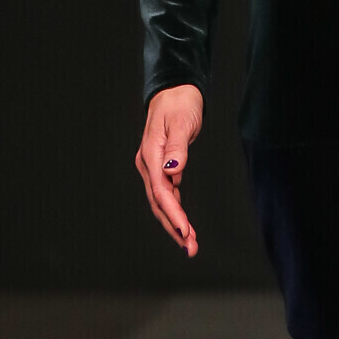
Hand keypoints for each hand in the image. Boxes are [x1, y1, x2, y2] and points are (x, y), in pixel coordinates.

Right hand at [136, 85, 203, 256]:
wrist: (176, 90)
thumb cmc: (179, 102)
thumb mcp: (181, 121)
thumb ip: (177, 146)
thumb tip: (173, 170)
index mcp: (150, 154)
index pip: (160, 190)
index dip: (173, 213)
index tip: (185, 230)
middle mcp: (149, 163)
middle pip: (159, 203)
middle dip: (174, 227)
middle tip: (190, 248)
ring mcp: (154, 167)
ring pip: (163, 202)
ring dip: (175, 223)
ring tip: (190, 244)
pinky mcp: (163, 167)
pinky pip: (168, 195)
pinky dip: (176, 211)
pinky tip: (185, 225)